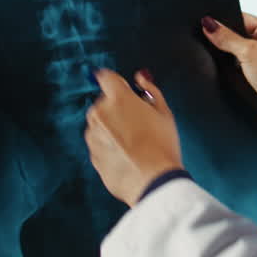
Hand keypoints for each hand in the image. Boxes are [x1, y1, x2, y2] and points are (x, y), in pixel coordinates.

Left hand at [85, 69, 183, 205]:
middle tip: (138, 123)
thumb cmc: (162, 145)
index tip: (123, 89)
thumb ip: (151, 91)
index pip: (106, 77)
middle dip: (116, 109)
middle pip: (103, 103)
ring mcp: (93, 136)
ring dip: (111, 129)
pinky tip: (128, 156)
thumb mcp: (164, 113)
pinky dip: (109, 147)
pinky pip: (99, 145)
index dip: (116, 82)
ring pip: (99, 125)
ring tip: (134, 143)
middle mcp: (100, 114)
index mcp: (118, 98)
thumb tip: (141, 79)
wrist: (153, 180)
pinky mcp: (92, 155)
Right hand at [201, 13, 256, 151]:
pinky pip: (237, 67)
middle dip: (224, 39)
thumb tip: (209, 24)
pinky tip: (223, 71)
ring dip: (227, 56)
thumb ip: (227, 38)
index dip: (224, 20)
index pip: (242, 18)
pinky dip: (230, 69)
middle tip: (208, 40)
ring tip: (219, 58)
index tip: (205, 23)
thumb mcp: (249, 53)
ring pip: (235, 52)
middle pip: (237, 35)